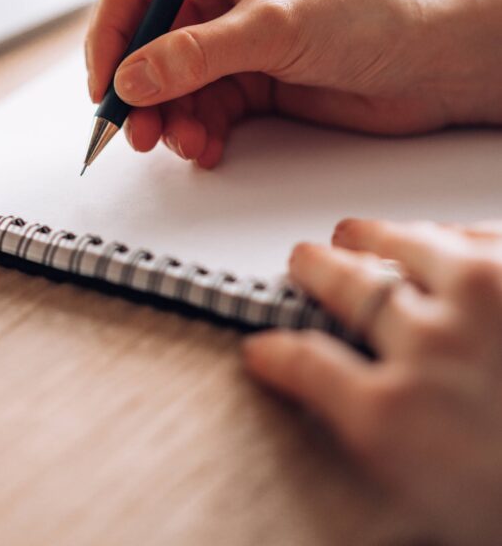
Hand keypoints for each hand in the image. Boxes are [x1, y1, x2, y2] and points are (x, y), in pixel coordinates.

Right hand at [85, 0, 501, 166]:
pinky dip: (198, 130)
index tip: (104, 84)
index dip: (113, 34)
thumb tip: (130, 80)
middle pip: (149, 39)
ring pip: (172, 81)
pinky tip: (206, 148)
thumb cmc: (370, 14)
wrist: (433, 64)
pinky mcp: (252, 79)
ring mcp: (234, 37)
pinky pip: (204, 107)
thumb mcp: (274, 27)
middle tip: (134, 131)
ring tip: (180, 144)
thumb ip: (197, 54)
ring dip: (168, 116)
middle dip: (139, 88)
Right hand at [243, 219, 501, 545]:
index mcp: (392, 420)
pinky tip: (440, 237)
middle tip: (305, 260)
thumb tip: (366, 432)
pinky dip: (445, 235)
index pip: (301, 366)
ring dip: (367, 236)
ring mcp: (481, 297)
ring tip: (356, 232)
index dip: (275, 354)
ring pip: (398, 244)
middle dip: (313, 269)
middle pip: (343, 285)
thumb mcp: (443, 508)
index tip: (261, 348)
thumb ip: (393, 457)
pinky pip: (470, 235)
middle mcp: (424, 346)